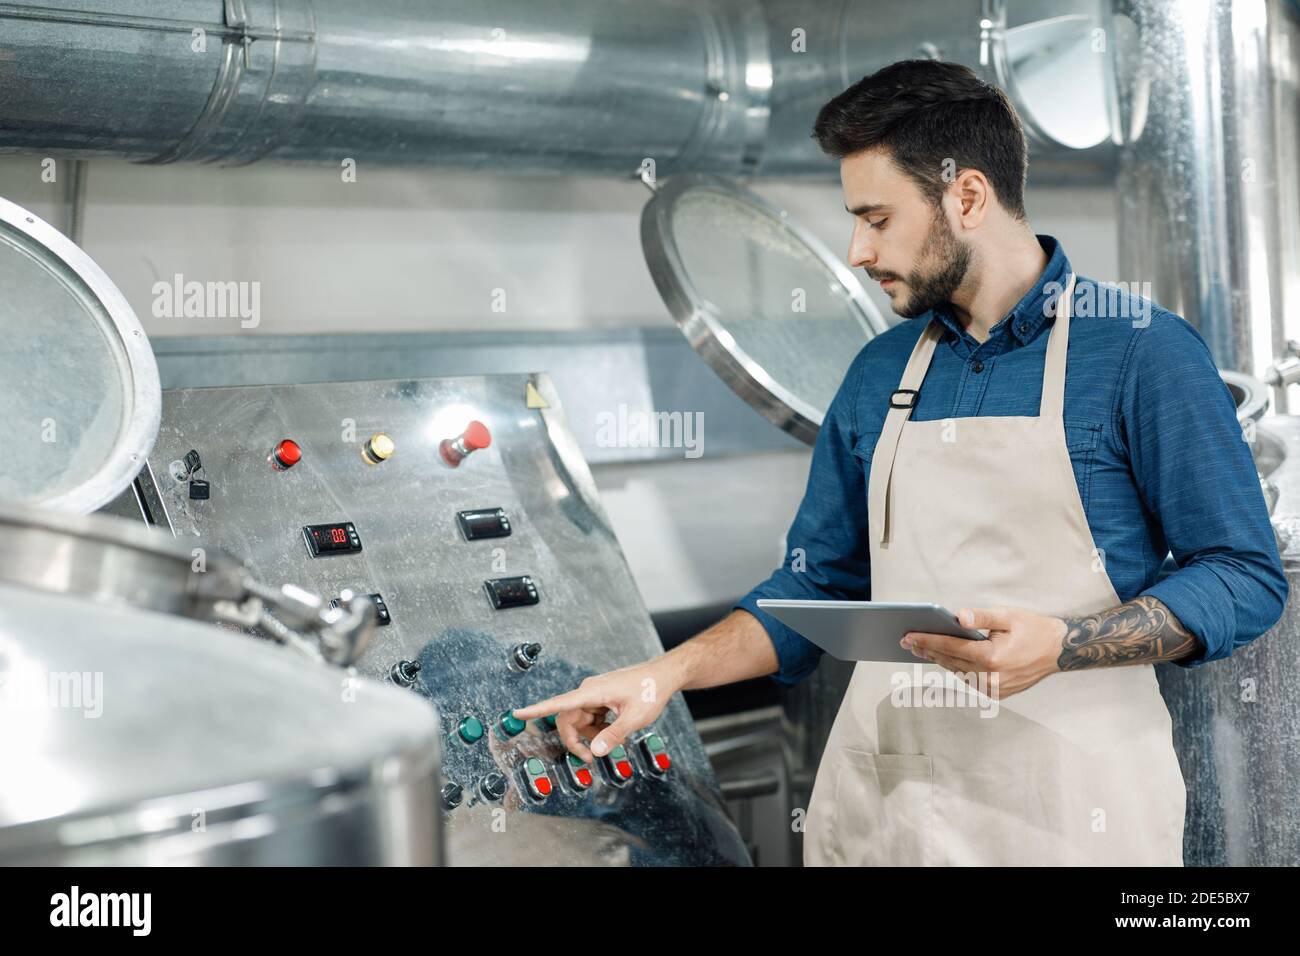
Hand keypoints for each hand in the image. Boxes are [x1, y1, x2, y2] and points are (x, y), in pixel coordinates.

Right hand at [511, 658, 681, 761]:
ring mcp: (594, 695)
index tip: (518, 714)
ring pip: (579, 721)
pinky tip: (614, 729)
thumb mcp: (634, 718)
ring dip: (590, 735)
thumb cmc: (650, 689)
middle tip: (589, 758)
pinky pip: (590, 718)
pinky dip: (598, 728)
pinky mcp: (601, 699)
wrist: (664, 675)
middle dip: (575, 740)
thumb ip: (613, 736)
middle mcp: (589, 692)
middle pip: (567, 719)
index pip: (558, 703)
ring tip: (613, 739)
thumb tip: (594, 751)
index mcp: (592, 692)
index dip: (536, 710)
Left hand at [901, 605, 1066, 698]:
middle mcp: (991, 677)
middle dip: (927, 651)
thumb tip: (957, 616)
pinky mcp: (998, 693)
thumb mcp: (1009, 616)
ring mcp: (995, 688)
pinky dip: (957, 669)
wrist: (1060, 651)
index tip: (908, 636)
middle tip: (907, 642)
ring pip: (958, 673)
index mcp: (992, 657)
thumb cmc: (1034, 629)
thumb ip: (982, 617)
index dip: (927, 641)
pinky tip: (945, 659)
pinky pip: (970, 681)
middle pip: (950, 662)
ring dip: (940, 661)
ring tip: (921, 649)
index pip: (950, 648)